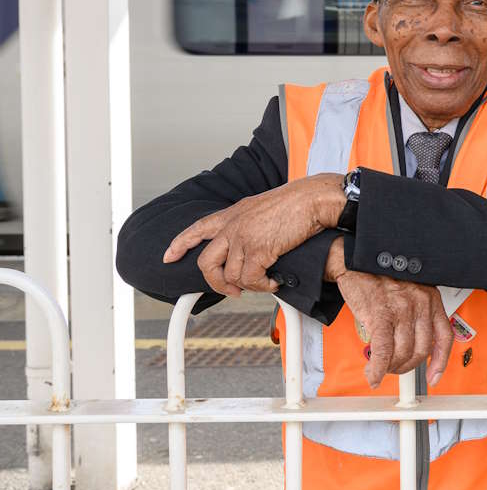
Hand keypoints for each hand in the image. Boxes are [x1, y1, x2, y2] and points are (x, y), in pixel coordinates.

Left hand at [162, 173, 344, 296]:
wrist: (313, 199)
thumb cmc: (297, 202)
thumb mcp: (262, 207)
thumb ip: (248, 223)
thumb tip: (249, 245)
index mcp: (233, 213)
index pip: (198, 228)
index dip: (180, 244)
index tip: (169, 256)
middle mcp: (233, 226)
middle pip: (206, 262)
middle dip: (215, 283)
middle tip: (231, 290)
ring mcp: (243, 238)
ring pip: (231, 276)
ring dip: (249, 286)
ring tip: (265, 282)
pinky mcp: (258, 250)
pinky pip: (251, 280)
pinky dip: (263, 286)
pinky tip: (274, 282)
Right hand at [329, 239, 452, 387]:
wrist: (356, 260)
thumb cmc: (380, 276)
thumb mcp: (410, 291)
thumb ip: (417, 315)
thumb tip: (414, 346)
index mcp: (430, 298)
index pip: (444, 336)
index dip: (440, 362)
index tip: (434, 377)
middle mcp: (420, 303)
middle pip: (421, 350)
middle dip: (406, 366)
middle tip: (394, 368)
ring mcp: (401, 309)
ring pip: (402, 353)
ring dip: (390, 367)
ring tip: (380, 367)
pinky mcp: (380, 314)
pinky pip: (383, 350)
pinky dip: (378, 368)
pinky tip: (372, 373)